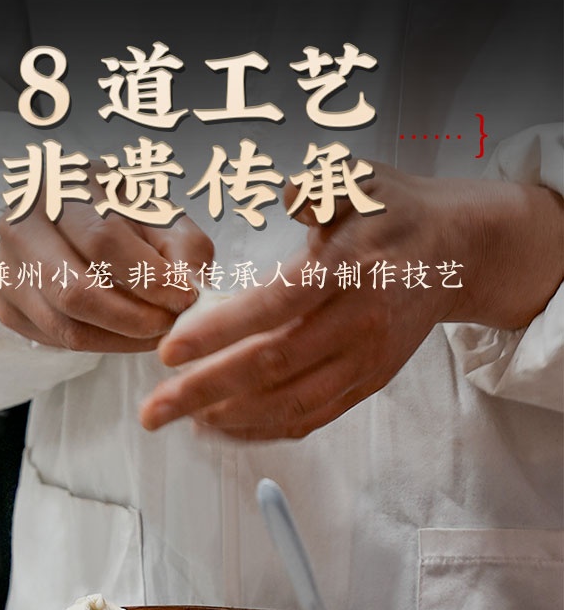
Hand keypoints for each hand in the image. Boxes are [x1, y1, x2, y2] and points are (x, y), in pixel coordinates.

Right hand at [0, 167, 213, 351]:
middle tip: (170, 326)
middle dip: (133, 319)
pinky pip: (56, 341)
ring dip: (121, 340)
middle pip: (75, 291)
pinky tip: (126, 333)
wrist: (76, 221)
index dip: (148, 277)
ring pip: (65, 326)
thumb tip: (192, 290)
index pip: (102, 241)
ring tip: (155, 332)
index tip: (185, 297)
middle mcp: (18, 224)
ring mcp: (5, 268)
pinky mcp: (6, 306)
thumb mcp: (161, 217)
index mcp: (59, 185)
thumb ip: (184, 248)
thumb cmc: (124, 216)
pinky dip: (101, 344)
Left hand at [139, 165, 562, 439]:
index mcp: (349, 268)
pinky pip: (312, 417)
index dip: (220, 333)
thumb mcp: (358, 179)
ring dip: (229, 419)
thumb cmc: (393, 212)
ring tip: (179, 421)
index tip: (168, 351)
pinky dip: (265, 430)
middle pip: (273, 367)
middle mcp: (359, 322)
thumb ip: (319, 187)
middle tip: (152, 410)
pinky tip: (224, 428)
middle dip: (204, 392)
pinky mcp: (368, 383)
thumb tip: (288, 194)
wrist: (457, 252)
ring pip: (291, 403)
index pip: (276, 306)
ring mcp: (366, 360)